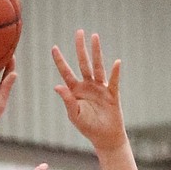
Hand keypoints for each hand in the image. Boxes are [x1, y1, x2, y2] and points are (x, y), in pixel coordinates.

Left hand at [51, 31, 126, 154]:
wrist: (105, 137)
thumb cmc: (88, 127)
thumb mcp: (75, 115)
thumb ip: (67, 101)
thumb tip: (57, 86)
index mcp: (75, 91)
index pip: (66, 72)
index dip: (60, 61)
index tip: (54, 47)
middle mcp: (87, 85)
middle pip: (83, 63)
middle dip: (80, 48)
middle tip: (79, 32)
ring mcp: (100, 87)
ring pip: (97, 66)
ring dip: (96, 52)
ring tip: (94, 36)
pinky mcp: (112, 93)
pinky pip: (114, 81)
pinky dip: (115, 72)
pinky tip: (117, 62)